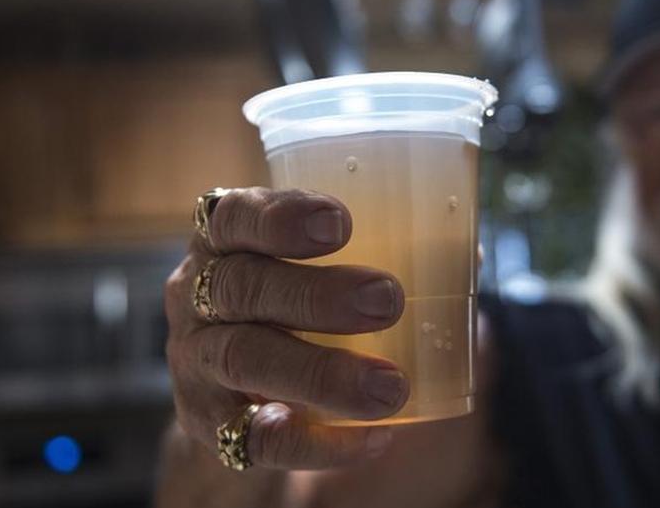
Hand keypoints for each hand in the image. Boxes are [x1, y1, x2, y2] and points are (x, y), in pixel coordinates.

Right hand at [164, 188, 407, 469]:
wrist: (242, 393)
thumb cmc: (292, 306)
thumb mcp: (313, 267)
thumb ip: (380, 253)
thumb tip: (466, 253)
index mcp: (221, 241)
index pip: (233, 217)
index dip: (281, 217)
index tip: (342, 223)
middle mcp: (193, 295)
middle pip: (243, 288)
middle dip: (316, 294)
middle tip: (388, 299)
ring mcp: (195, 362)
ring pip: (246, 359)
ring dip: (322, 372)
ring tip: (390, 386)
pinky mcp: (209, 425)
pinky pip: (257, 437)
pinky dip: (318, 442)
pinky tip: (372, 438)